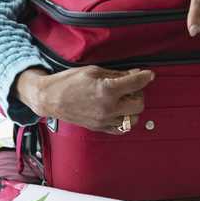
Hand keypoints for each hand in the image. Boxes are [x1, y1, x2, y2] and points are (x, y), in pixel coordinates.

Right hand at [15, 66, 153, 133]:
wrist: (50, 98)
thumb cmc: (68, 82)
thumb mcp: (93, 71)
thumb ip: (116, 74)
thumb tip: (133, 74)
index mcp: (107, 90)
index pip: (136, 83)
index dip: (145, 77)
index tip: (149, 74)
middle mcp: (108, 107)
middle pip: (139, 104)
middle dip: (139, 93)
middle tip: (132, 87)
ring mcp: (104, 120)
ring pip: (133, 119)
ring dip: (132, 108)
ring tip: (123, 100)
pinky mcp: (100, 128)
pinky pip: (121, 128)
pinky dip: (124, 120)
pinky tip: (118, 111)